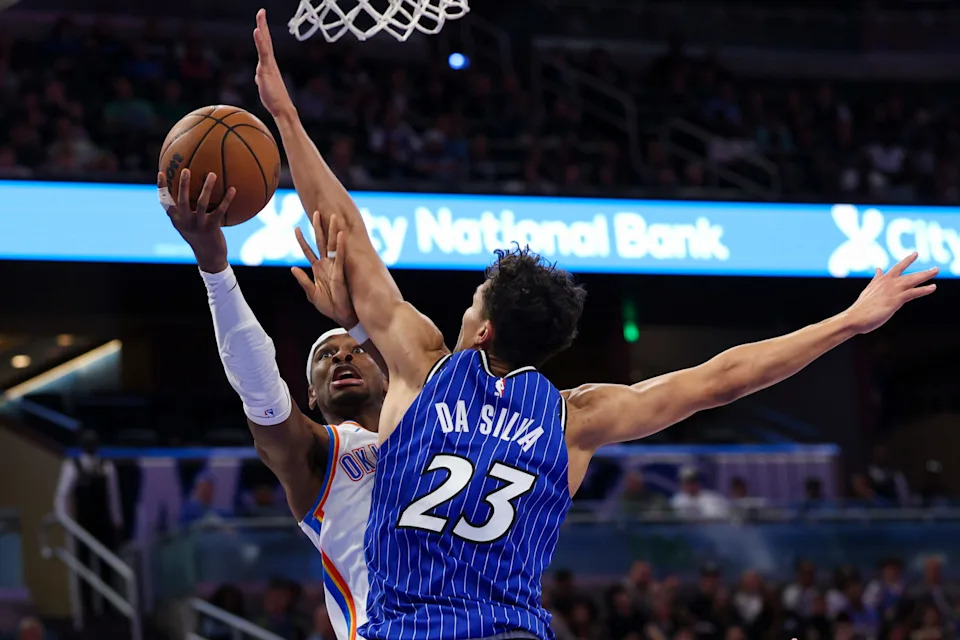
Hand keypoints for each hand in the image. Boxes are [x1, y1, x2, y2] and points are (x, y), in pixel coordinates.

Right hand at [158, 169, 235, 272]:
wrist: (209, 257)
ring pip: (201, 203)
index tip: (161, 173)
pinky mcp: (212, 228)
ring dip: (207, 187)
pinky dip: (226, 199)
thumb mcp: (189, 225)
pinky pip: (220, 210)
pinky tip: (233, 189)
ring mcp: (198, 225)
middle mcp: (185, 222)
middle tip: (186, 170)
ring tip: (212, 174)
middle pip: (182, 200)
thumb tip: (189, 191)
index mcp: (177, 220)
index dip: (161, 188)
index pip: (165, 203)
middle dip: (183, 185)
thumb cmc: (200, 237)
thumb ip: (186, 211)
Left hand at [254, 9, 294, 118]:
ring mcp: (269, 65)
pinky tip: (257, 32)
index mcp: (269, 64)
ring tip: (260, 17)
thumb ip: (262, 78)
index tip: (261, 18)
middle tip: (261, 11)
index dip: (263, 31)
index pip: (265, 45)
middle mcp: (270, 62)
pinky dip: (260, 42)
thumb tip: (259, 77)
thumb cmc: (274, 99)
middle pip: (266, 40)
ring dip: (262, 30)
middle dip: (263, 25)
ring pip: (264, 45)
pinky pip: (263, 53)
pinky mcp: (267, 70)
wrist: (282, 108)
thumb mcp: (265, 86)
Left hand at [292, 211, 358, 327]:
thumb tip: (293, 268)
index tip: (296, 227)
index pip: (308, 250)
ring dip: (332, 231)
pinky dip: (341, 245)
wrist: (342, 316)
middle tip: (316, 212)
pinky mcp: (341, 272)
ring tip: (332, 217)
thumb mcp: (312, 294)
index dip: (301, 239)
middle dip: (318, 227)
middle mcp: (327, 264)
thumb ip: (303, 280)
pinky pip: (341, 256)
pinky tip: (341, 234)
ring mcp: (334, 266)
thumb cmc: (329, 306)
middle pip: (321, 242)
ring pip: (332, 245)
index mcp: (318, 269)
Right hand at [845, 252, 937, 333]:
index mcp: (880, 281)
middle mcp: (887, 282)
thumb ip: (876, 280)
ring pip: (913, 279)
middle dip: (923, 271)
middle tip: (936, 268)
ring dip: (926, 275)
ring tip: (935, 271)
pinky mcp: (896, 299)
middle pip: (908, 273)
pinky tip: (933, 287)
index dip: (907, 261)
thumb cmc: (860, 308)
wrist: (854, 317)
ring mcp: (892, 290)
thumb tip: (878, 269)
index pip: (896, 268)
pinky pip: (913, 292)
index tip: (915, 254)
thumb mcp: (868, 291)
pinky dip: (924, 289)